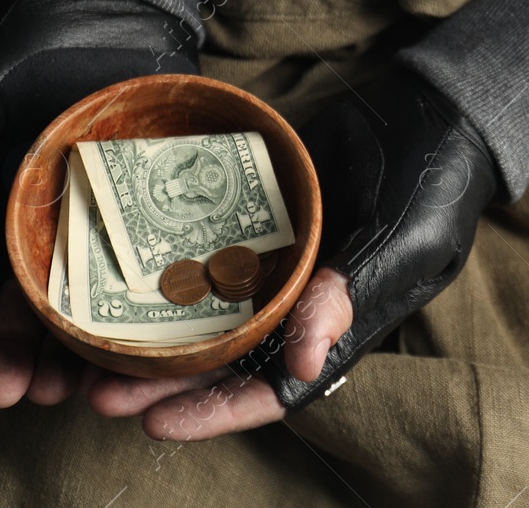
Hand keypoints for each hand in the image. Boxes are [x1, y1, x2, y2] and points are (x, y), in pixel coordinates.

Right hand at [0, 0, 195, 407]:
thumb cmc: (27, 51)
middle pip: (28, 311)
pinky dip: (146, 309)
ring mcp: (107, 224)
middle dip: (16, 356)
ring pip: (90, 303)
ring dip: (75, 352)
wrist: (107, 6)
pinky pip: (154, 266)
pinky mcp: (159, 209)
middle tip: (15, 392)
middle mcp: (49, 231)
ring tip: (68, 389)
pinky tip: (141, 348)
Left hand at [86, 68, 499, 438]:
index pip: (273, 384)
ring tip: (88, 344)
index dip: (216, 411)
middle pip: (224, 356)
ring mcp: (277, 252)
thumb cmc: (439, 184)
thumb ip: (353, 296)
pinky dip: (165, 260)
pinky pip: (205, 242)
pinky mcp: (258, 207)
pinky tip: (119, 265)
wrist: (439, 105)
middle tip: (99, 390)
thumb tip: (301, 364)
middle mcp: (301, 295)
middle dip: (162, 380)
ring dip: (151, 328)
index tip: (157, 423)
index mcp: (339, 321)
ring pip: (204, 305)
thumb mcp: (404, 241)